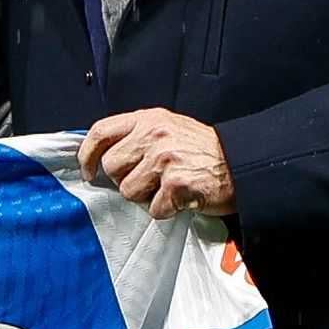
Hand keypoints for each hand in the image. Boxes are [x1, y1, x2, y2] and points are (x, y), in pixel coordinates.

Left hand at [78, 108, 235, 219]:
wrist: (241, 164)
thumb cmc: (203, 150)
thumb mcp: (168, 128)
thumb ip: (137, 136)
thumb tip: (103, 156)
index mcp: (148, 119)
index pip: (101, 131)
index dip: (87, 154)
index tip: (88, 171)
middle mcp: (154, 135)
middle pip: (112, 167)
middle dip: (125, 180)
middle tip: (150, 180)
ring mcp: (164, 159)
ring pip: (129, 191)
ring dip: (146, 197)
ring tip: (168, 188)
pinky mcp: (176, 183)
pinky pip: (153, 209)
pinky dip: (166, 210)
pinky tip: (181, 198)